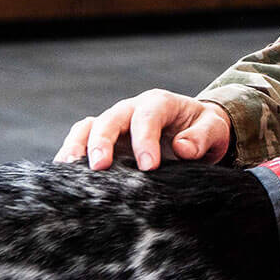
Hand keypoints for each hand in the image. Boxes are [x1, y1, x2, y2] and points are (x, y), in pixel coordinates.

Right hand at [54, 89, 232, 170]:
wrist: (196, 131)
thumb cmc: (204, 128)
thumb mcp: (214, 129)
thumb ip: (202, 137)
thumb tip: (183, 148)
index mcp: (160, 103)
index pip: (147, 117)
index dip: (145, 140)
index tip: (148, 167)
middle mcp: (132, 109)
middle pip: (111, 118)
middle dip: (103, 141)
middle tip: (100, 167)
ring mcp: (115, 124)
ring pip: (89, 127)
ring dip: (78, 146)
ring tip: (69, 170)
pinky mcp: (104, 140)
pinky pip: (81, 141)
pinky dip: (71, 155)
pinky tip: (65, 176)